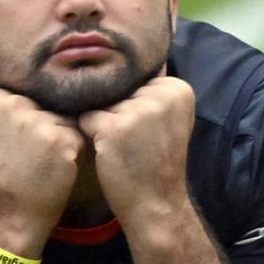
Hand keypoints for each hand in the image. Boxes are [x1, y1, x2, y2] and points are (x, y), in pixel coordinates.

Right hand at [0, 69, 84, 254]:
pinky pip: (79, 135)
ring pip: (66, 118)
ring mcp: (37, 120)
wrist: (10, 212)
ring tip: (44, 159)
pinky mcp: (59, 138)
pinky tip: (57, 166)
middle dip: (49, 125)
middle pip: (50, 104)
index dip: (32, 117)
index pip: (31, 93)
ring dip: (64, 137)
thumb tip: (10, 73)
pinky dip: (75, 151)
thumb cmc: (3, 171)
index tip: (17, 140)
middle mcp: (14, 103)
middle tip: (31, 153)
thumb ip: (1, 101)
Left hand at [79, 74, 194, 226]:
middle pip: (117, 90)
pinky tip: (107, 151)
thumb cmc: (155, 160)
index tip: (148, 130)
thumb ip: (149, 91)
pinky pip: (86, 118)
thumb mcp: (165, 118)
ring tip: (123, 147)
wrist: (157, 203)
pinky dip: (90, 134)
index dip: (132, 104)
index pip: (135, 81)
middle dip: (117, 112)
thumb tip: (112, 59)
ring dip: (102, 123)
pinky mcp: (113, 127)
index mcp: (177, 88)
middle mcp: (160, 94)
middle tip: (135, 142)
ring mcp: (136, 110)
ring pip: (100, 103)